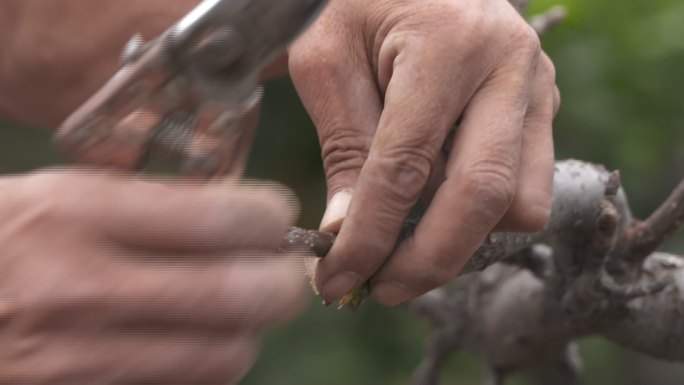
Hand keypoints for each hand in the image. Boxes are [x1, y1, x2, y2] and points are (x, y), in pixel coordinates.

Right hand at [0, 170, 307, 383]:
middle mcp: (75, 288)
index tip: (277, 218)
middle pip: (241, 296)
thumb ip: (144, 208)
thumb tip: (241, 219)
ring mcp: (73, 360)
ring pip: (225, 356)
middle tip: (283, 272)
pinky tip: (189, 344)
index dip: (271, 218)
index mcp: (71, 214)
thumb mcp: (50, 198)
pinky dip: (204, 367)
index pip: (221, 217)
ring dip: (245, 332)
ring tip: (233, 311)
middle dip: (283, 283)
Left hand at [289, 0, 559, 304]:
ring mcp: (538, 89)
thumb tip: (346, 234)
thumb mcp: (326, 58)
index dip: (370, 236)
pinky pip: (528, 187)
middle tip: (380, 288)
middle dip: (429, 261)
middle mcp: (511, 67)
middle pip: (484, 198)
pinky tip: (438, 201)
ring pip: (521, 204)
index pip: (406, 166)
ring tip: (407, 235)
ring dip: (463, 237)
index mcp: (450, 44)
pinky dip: (482, 214)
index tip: (338, 280)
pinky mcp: (544, 107)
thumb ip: (343, 146)